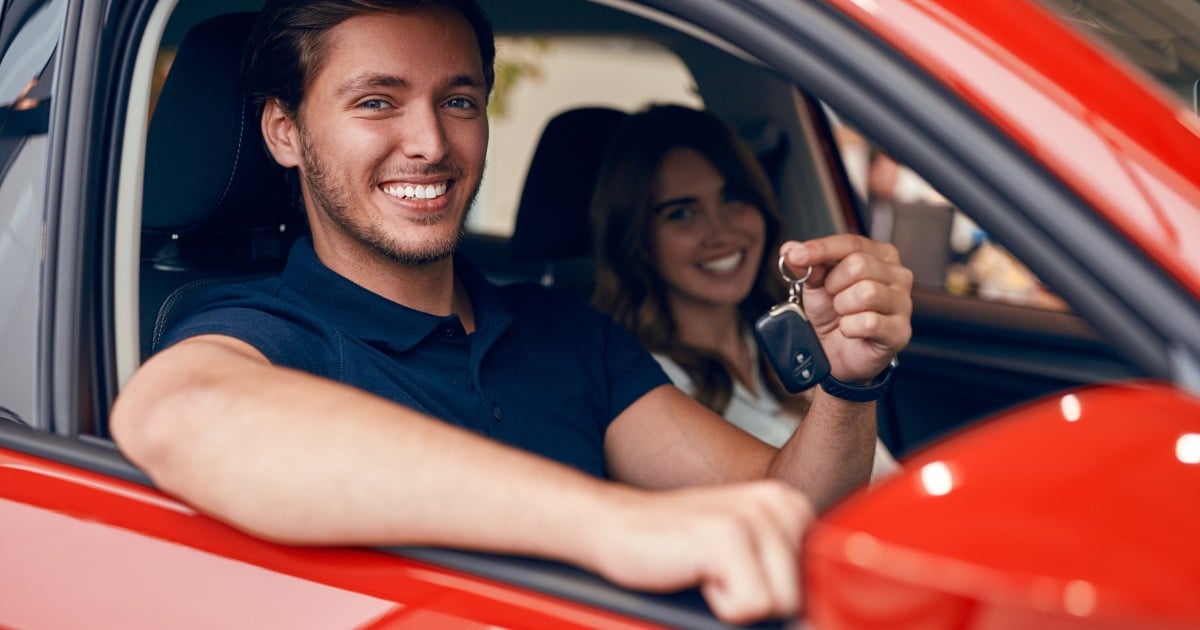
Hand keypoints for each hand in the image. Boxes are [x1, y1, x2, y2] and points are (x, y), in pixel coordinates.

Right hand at [589, 481, 813, 624]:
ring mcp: (753, 517)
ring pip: (779, 603)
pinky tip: (696, 574)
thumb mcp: (747, 555)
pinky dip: (718, 605)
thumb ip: (784, 574)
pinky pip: (750, 605)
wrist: (615, 527)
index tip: (742, 577)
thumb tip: (817, 621)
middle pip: (800, 595)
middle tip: (719, 574)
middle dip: (758, 599)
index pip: (819, 582)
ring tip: (709, 574)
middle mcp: (777, 504)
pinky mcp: (726, 536)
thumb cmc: (676, 547)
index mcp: (788, 505)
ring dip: (738, 602)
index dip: (776, 595)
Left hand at [781, 235, 912, 382]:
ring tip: (843, 314)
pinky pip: (869, 322)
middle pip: (859, 265)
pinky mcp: (900, 331)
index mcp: (880, 255)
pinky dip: (849, 328)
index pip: (851, 243)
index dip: (821, 249)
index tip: (796, 256)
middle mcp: (898, 275)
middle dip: (834, 285)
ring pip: (866, 292)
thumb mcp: (816, 284)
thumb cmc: (832, 314)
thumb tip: (791, 249)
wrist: (835, 352)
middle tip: (833, 298)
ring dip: (843, 307)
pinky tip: (850, 330)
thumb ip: (807, 264)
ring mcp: (903, 303)